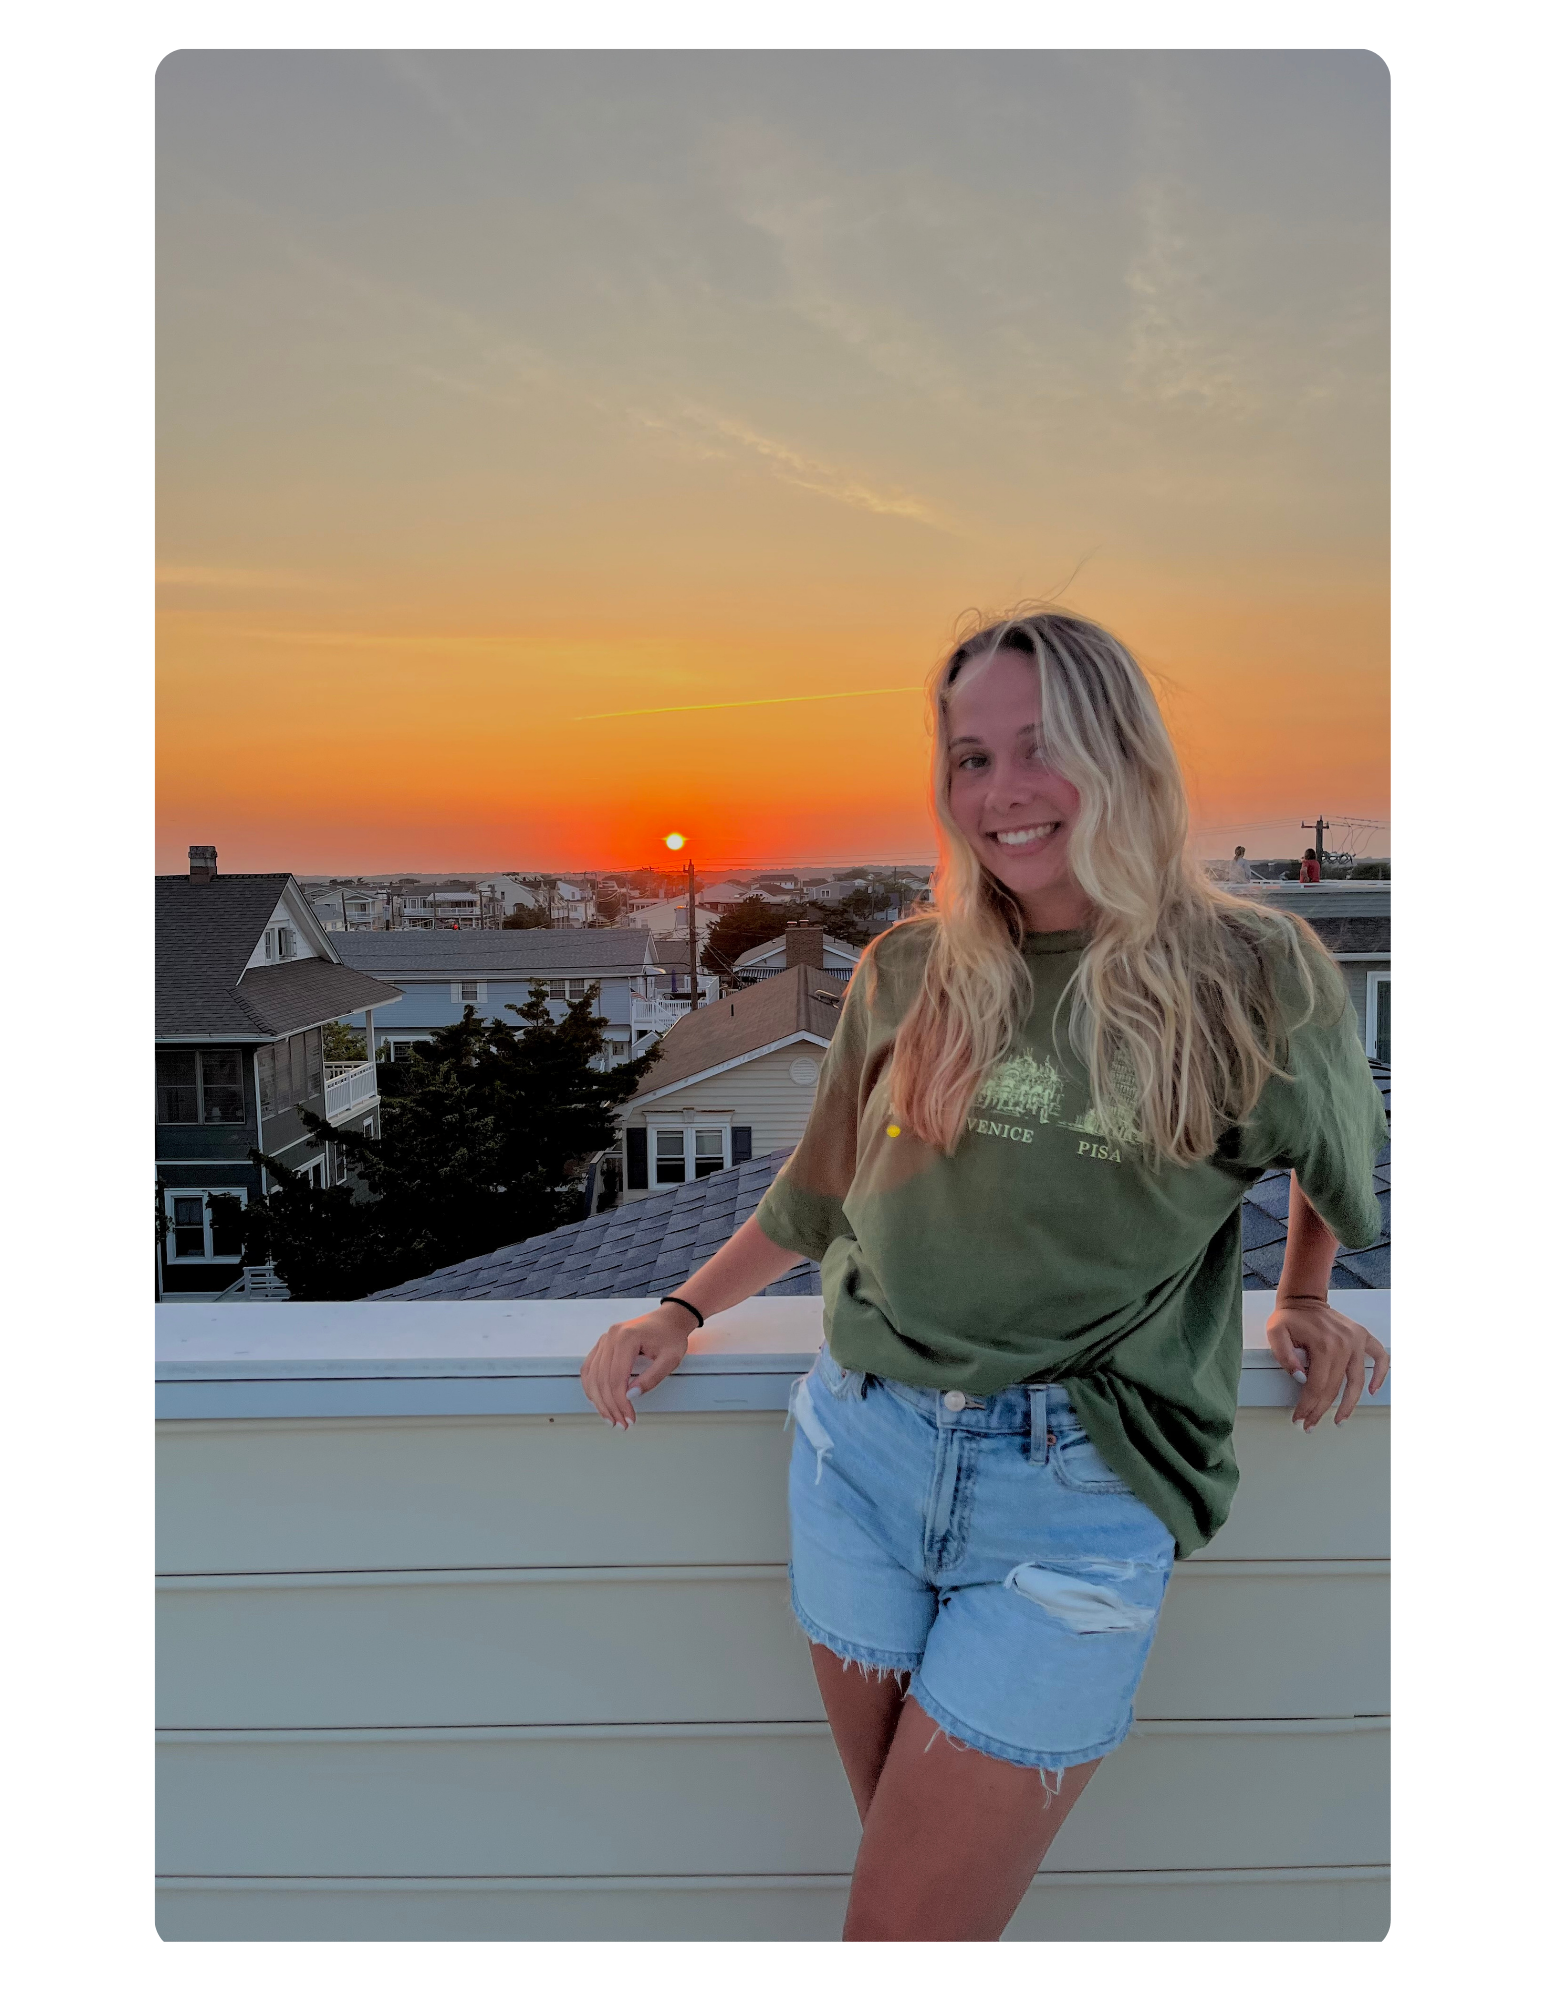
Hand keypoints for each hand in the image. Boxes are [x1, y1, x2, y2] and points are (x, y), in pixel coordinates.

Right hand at [580, 1304, 694, 1428]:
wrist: (669, 1319)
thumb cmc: (671, 1336)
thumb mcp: (670, 1359)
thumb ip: (652, 1378)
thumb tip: (631, 1396)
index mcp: (627, 1338)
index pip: (617, 1378)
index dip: (620, 1403)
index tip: (629, 1419)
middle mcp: (611, 1337)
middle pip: (602, 1379)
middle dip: (610, 1406)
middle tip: (620, 1424)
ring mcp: (604, 1339)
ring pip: (592, 1376)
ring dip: (598, 1401)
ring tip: (610, 1418)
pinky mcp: (602, 1344)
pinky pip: (590, 1368)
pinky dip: (591, 1387)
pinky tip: (599, 1401)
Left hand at [1266, 1296, 1389, 1431]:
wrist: (1303, 1299)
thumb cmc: (1289, 1317)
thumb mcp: (1275, 1333)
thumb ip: (1284, 1356)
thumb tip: (1301, 1378)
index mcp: (1323, 1344)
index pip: (1316, 1385)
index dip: (1307, 1406)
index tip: (1299, 1418)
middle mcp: (1344, 1344)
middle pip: (1335, 1387)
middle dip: (1321, 1410)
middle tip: (1310, 1424)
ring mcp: (1356, 1340)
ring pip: (1356, 1381)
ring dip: (1349, 1404)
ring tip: (1339, 1420)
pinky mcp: (1363, 1337)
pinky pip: (1380, 1357)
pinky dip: (1380, 1374)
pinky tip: (1371, 1390)